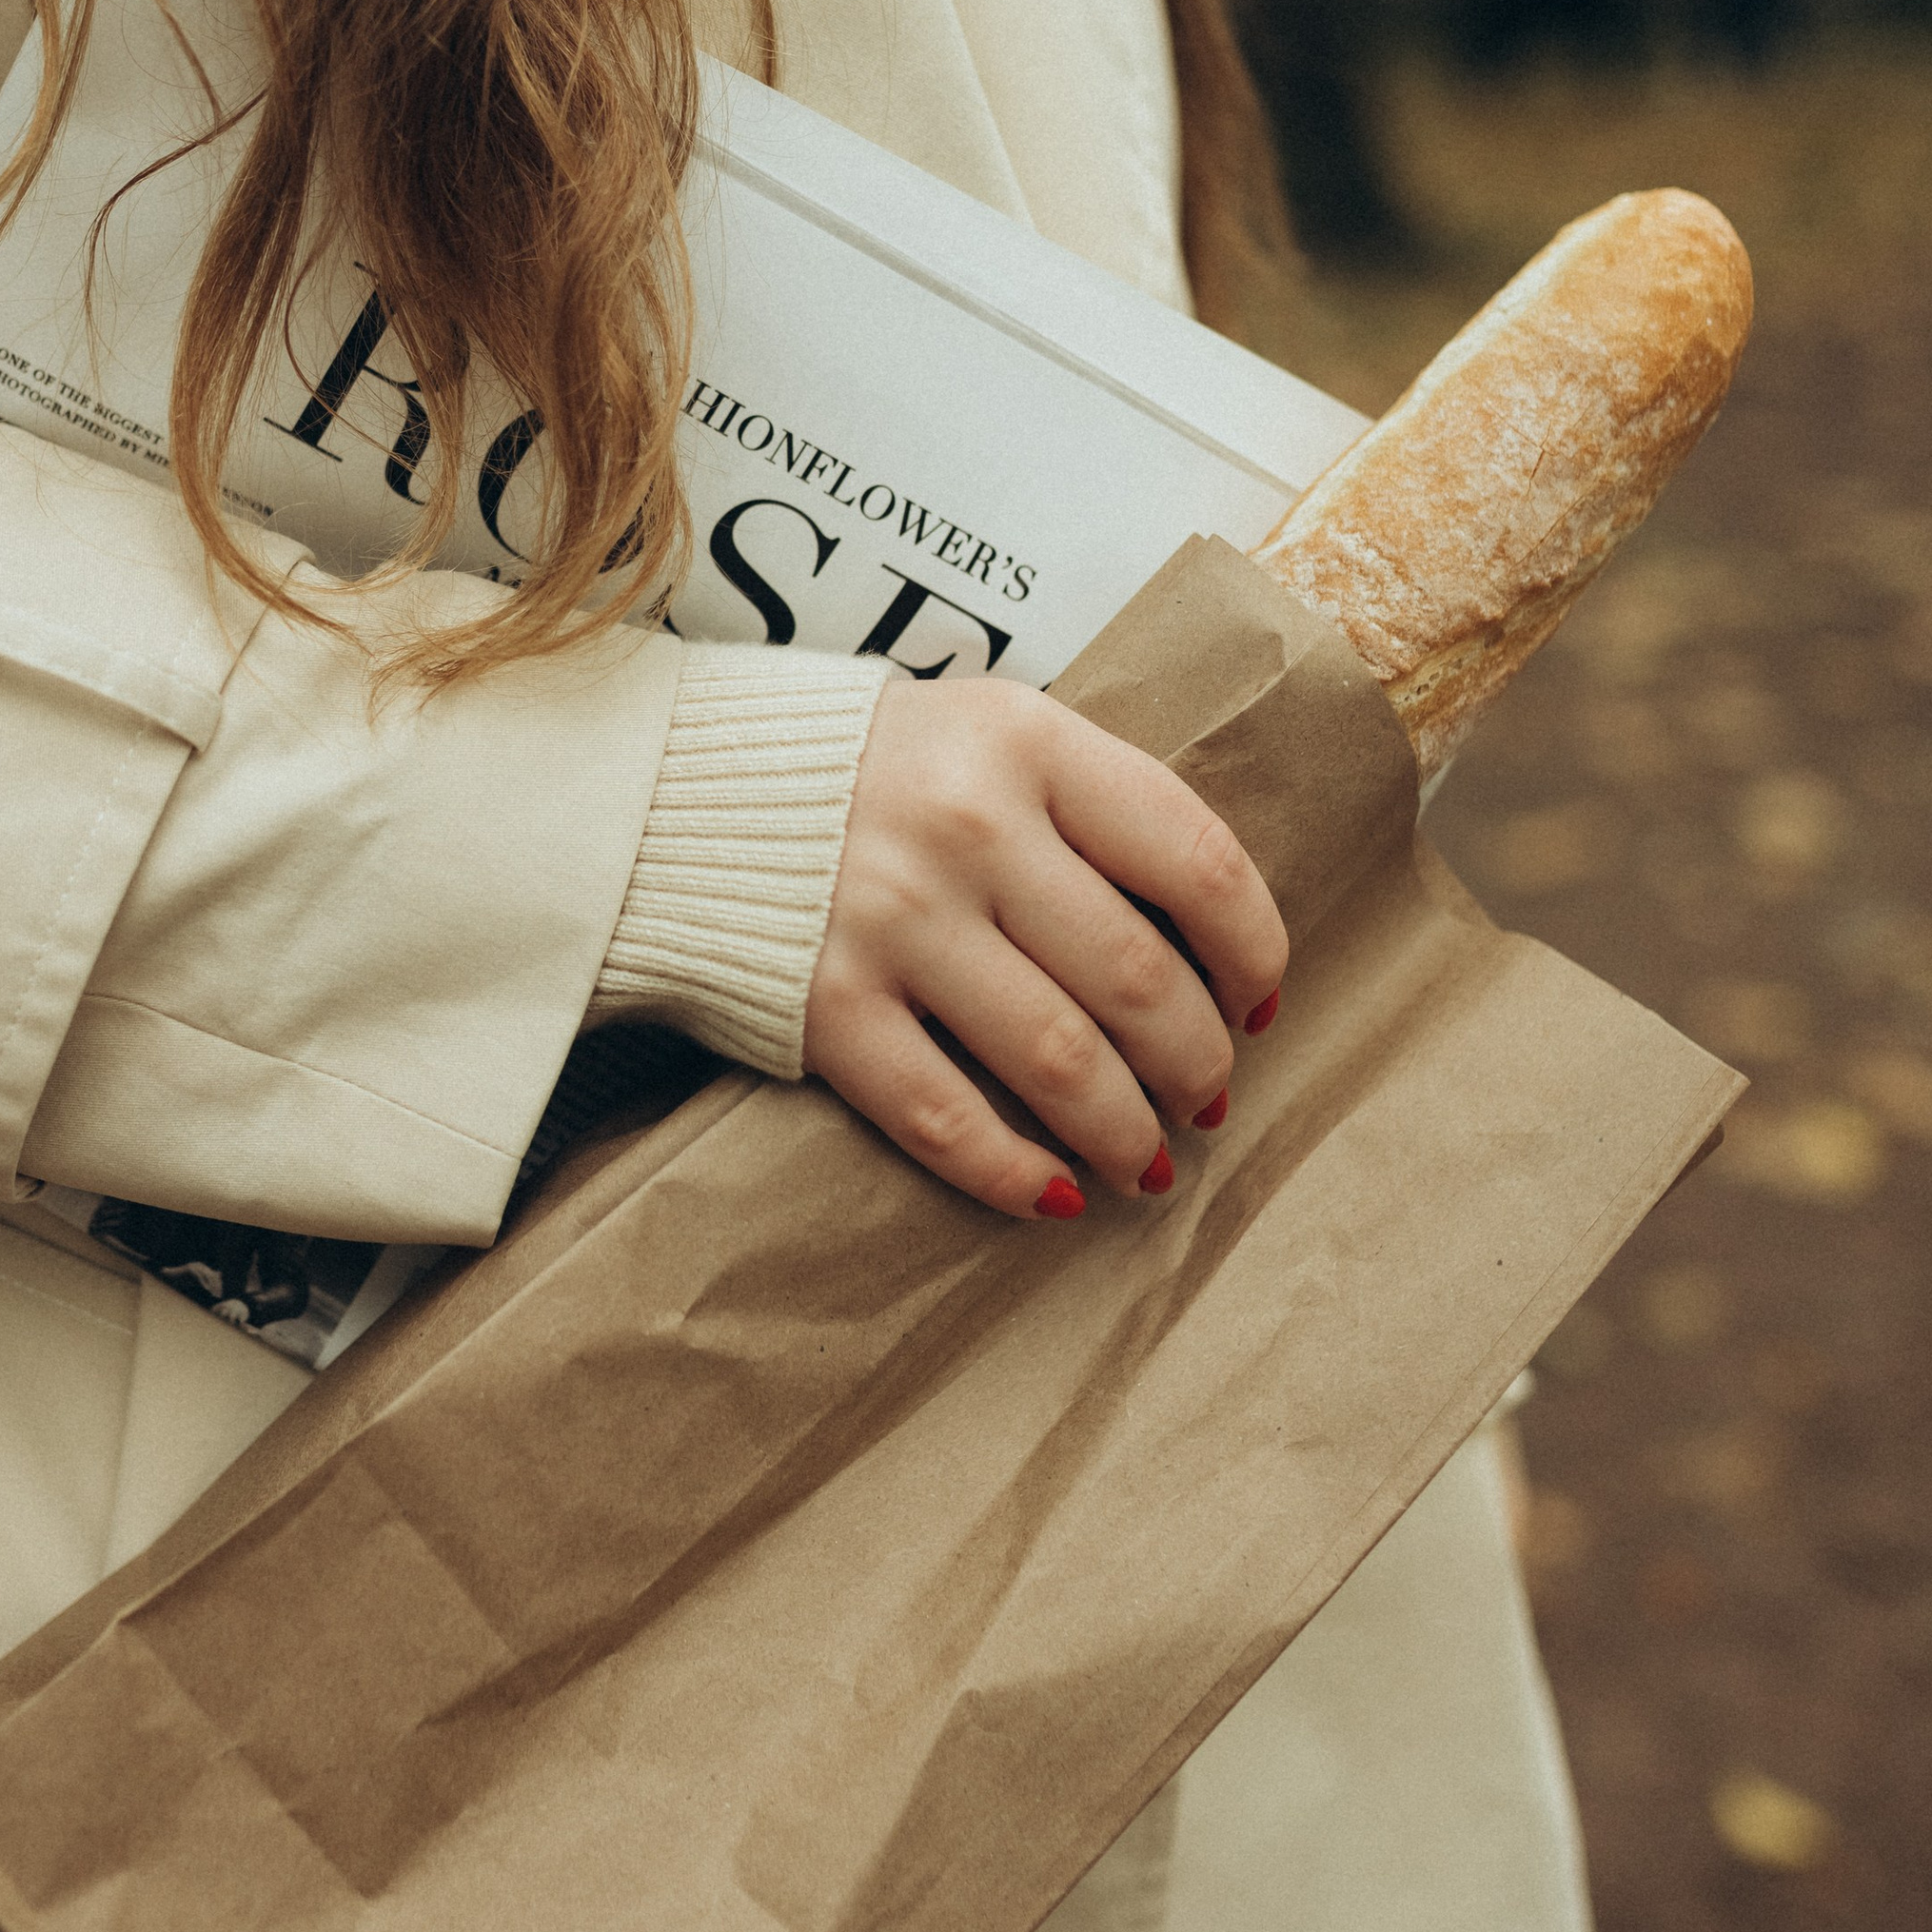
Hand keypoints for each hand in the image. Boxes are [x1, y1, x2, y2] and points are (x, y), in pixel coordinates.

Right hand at [803, 677, 1287, 1218]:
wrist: (672, 788)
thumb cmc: (864, 772)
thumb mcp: (986, 737)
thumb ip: (1086, 809)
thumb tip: (1206, 942)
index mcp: (1026, 743)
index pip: (1193, 859)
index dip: (1250, 950)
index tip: (1259, 1001)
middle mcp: (967, 828)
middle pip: (1135, 978)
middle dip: (1194, 1060)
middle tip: (1206, 1097)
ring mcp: (892, 920)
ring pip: (1058, 1060)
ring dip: (1124, 1131)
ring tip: (1148, 1163)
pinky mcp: (825, 1006)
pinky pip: (947, 1117)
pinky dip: (1013, 1173)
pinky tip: (1052, 1194)